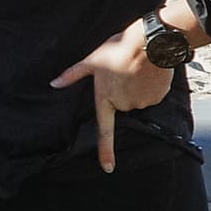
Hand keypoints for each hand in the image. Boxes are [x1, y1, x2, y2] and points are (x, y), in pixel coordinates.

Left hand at [51, 21, 180, 171]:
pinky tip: (149, 72)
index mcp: (106, 98)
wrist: (150, 42)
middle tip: (123, 72)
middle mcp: (124, 105)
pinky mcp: (158, 97)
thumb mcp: (92, 60)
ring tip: (136, 69)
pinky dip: (151, 86)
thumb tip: (53, 84)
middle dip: (123, 90)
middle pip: (123, 104)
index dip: (105, 151)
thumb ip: (73, 75)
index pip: (104, 131)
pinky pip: (153, 95)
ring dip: (137, 87)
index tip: (108, 168)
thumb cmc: (118, 48)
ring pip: (138, 99)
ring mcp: (141, 102)